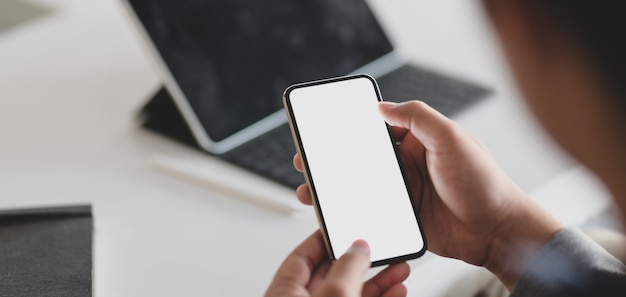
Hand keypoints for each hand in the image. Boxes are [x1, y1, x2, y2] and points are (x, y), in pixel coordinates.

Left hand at [265, 231, 409, 296]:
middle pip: (334, 274)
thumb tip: (358, 247)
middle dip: (363, 261)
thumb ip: (346, 269)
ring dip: (379, 280)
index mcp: (285, 293)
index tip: (345, 226)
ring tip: (399, 268)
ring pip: (353, 293)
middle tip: (381, 247)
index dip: (325, 237)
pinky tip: (397, 290)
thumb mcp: (334, 296)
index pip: (303, 255)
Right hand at [293, 101, 561, 289]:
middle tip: (307, 159)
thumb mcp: (453, 140)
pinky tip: (336, 211)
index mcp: (417, 140)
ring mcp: (404, 192)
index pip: (377, 128)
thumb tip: (384, 106)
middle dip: (333, 159)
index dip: (350, 128)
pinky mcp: (403, 217)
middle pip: (361, 159)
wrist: (498, 232)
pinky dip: (352, 210)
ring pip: (360, 185)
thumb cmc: (484, 184)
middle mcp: (407, 164)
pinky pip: (371, 210)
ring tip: (311, 189)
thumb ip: (419, 118)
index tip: (324, 128)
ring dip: (335, 186)